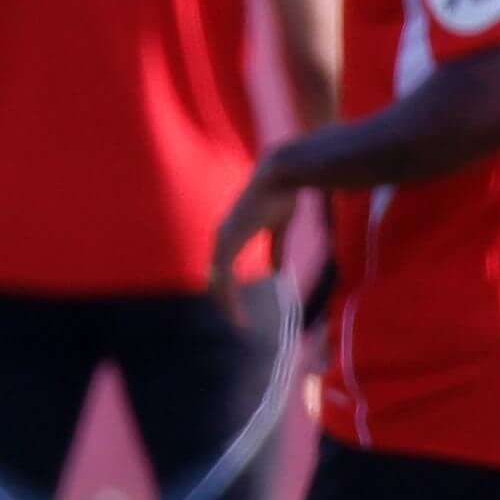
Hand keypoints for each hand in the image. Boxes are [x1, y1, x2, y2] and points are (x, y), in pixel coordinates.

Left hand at [211, 157, 302, 325]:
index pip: (222, 267)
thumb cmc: (283, 195)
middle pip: (216, 277)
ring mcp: (224, 238)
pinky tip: (237, 311)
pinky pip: (225, 277)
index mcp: (232, 232)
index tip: (237, 306)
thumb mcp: (280, 228)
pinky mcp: (230, 241)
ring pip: (218, 280)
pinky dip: (230, 297)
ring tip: (238, 323)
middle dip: (225, 300)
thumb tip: (277, 270)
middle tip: (237, 322)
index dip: (228, 288)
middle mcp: (223, 236)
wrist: (282, 176)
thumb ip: (276, 249)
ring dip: (227, 304)